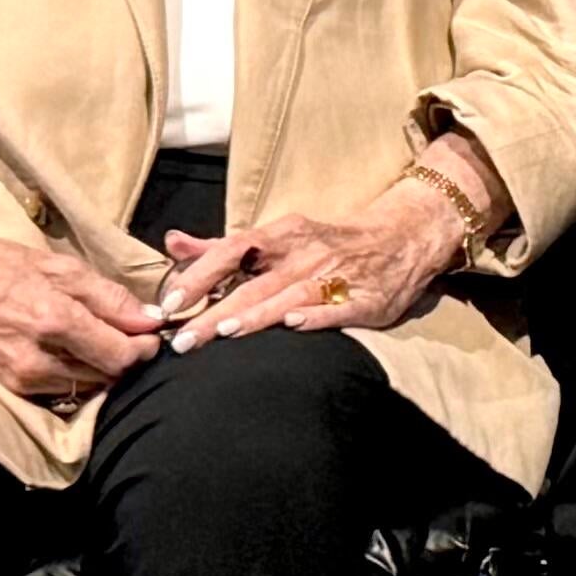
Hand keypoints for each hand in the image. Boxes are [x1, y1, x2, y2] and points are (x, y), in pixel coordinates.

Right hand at [0, 185, 156, 400]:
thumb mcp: (55, 266)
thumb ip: (107, 296)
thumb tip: (149, 320)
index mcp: (53, 320)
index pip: (119, 354)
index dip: (143, 347)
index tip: (149, 335)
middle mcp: (36, 358)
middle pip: (104, 375)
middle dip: (123, 359)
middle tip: (126, 337)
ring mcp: (17, 378)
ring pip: (80, 387)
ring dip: (96, 370)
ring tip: (94, 343)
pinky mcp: (4, 387)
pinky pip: (54, 392)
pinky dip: (69, 377)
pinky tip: (66, 355)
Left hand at [156, 173, 472, 345]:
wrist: (404, 237)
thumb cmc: (329, 242)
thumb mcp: (278, 236)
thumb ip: (222, 246)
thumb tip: (172, 243)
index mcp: (283, 235)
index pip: (233, 250)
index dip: (200, 275)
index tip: (170, 302)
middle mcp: (307, 253)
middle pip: (254, 284)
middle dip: (215, 313)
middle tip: (182, 340)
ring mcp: (338, 275)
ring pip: (290, 296)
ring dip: (258, 315)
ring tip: (225, 332)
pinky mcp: (367, 299)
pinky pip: (338, 308)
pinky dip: (317, 316)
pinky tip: (294, 325)